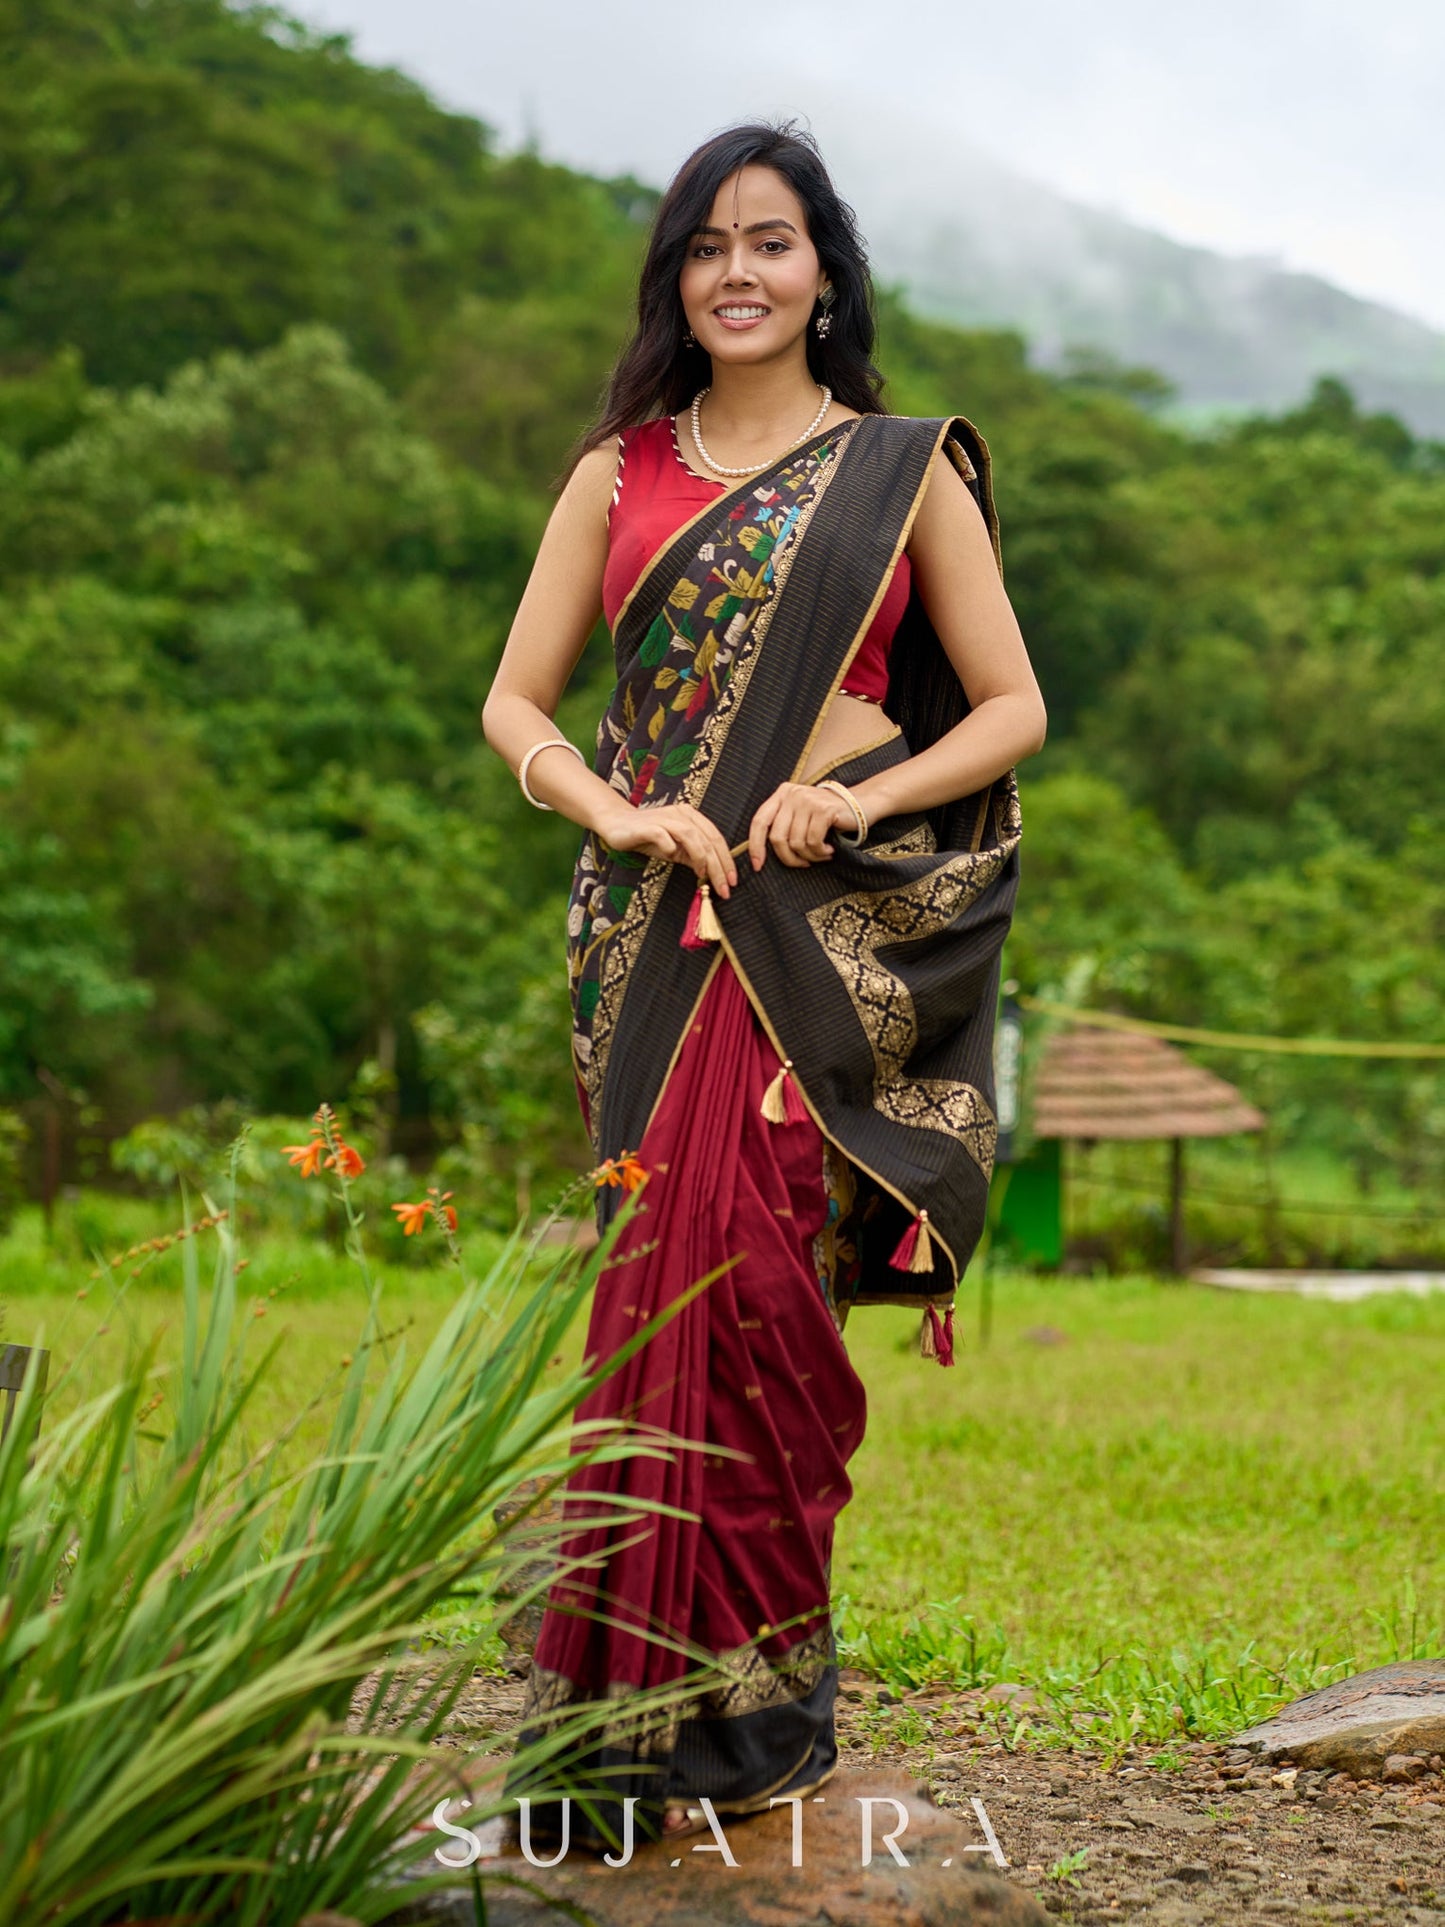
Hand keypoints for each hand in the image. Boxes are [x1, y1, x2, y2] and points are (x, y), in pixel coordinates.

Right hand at [600, 800, 737, 896]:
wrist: (616, 823)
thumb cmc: (648, 836)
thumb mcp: (675, 849)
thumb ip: (692, 857)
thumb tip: (711, 874)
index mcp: (691, 816)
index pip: (716, 838)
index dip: (727, 860)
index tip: (732, 881)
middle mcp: (681, 814)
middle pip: (707, 839)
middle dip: (719, 866)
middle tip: (725, 888)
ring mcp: (665, 818)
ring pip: (691, 836)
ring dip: (701, 858)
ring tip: (704, 876)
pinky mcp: (648, 825)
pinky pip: (664, 836)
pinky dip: (670, 847)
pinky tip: (671, 857)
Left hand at [747, 782, 852, 870]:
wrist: (861, 804)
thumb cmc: (826, 817)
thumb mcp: (799, 816)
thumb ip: (782, 826)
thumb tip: (759, 856)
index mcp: (782, 794)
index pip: (759, 822)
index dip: (755, 846)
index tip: (757, 866)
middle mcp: (792, 794)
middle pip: (777, 837)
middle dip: (789, 858)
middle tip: (803, 864)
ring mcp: (807, 800)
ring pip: (796, 843)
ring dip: (810, 856)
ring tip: (821, 854)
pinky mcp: (823, 809)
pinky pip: (813, 842)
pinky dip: (820, 852)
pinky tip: (829, 850)